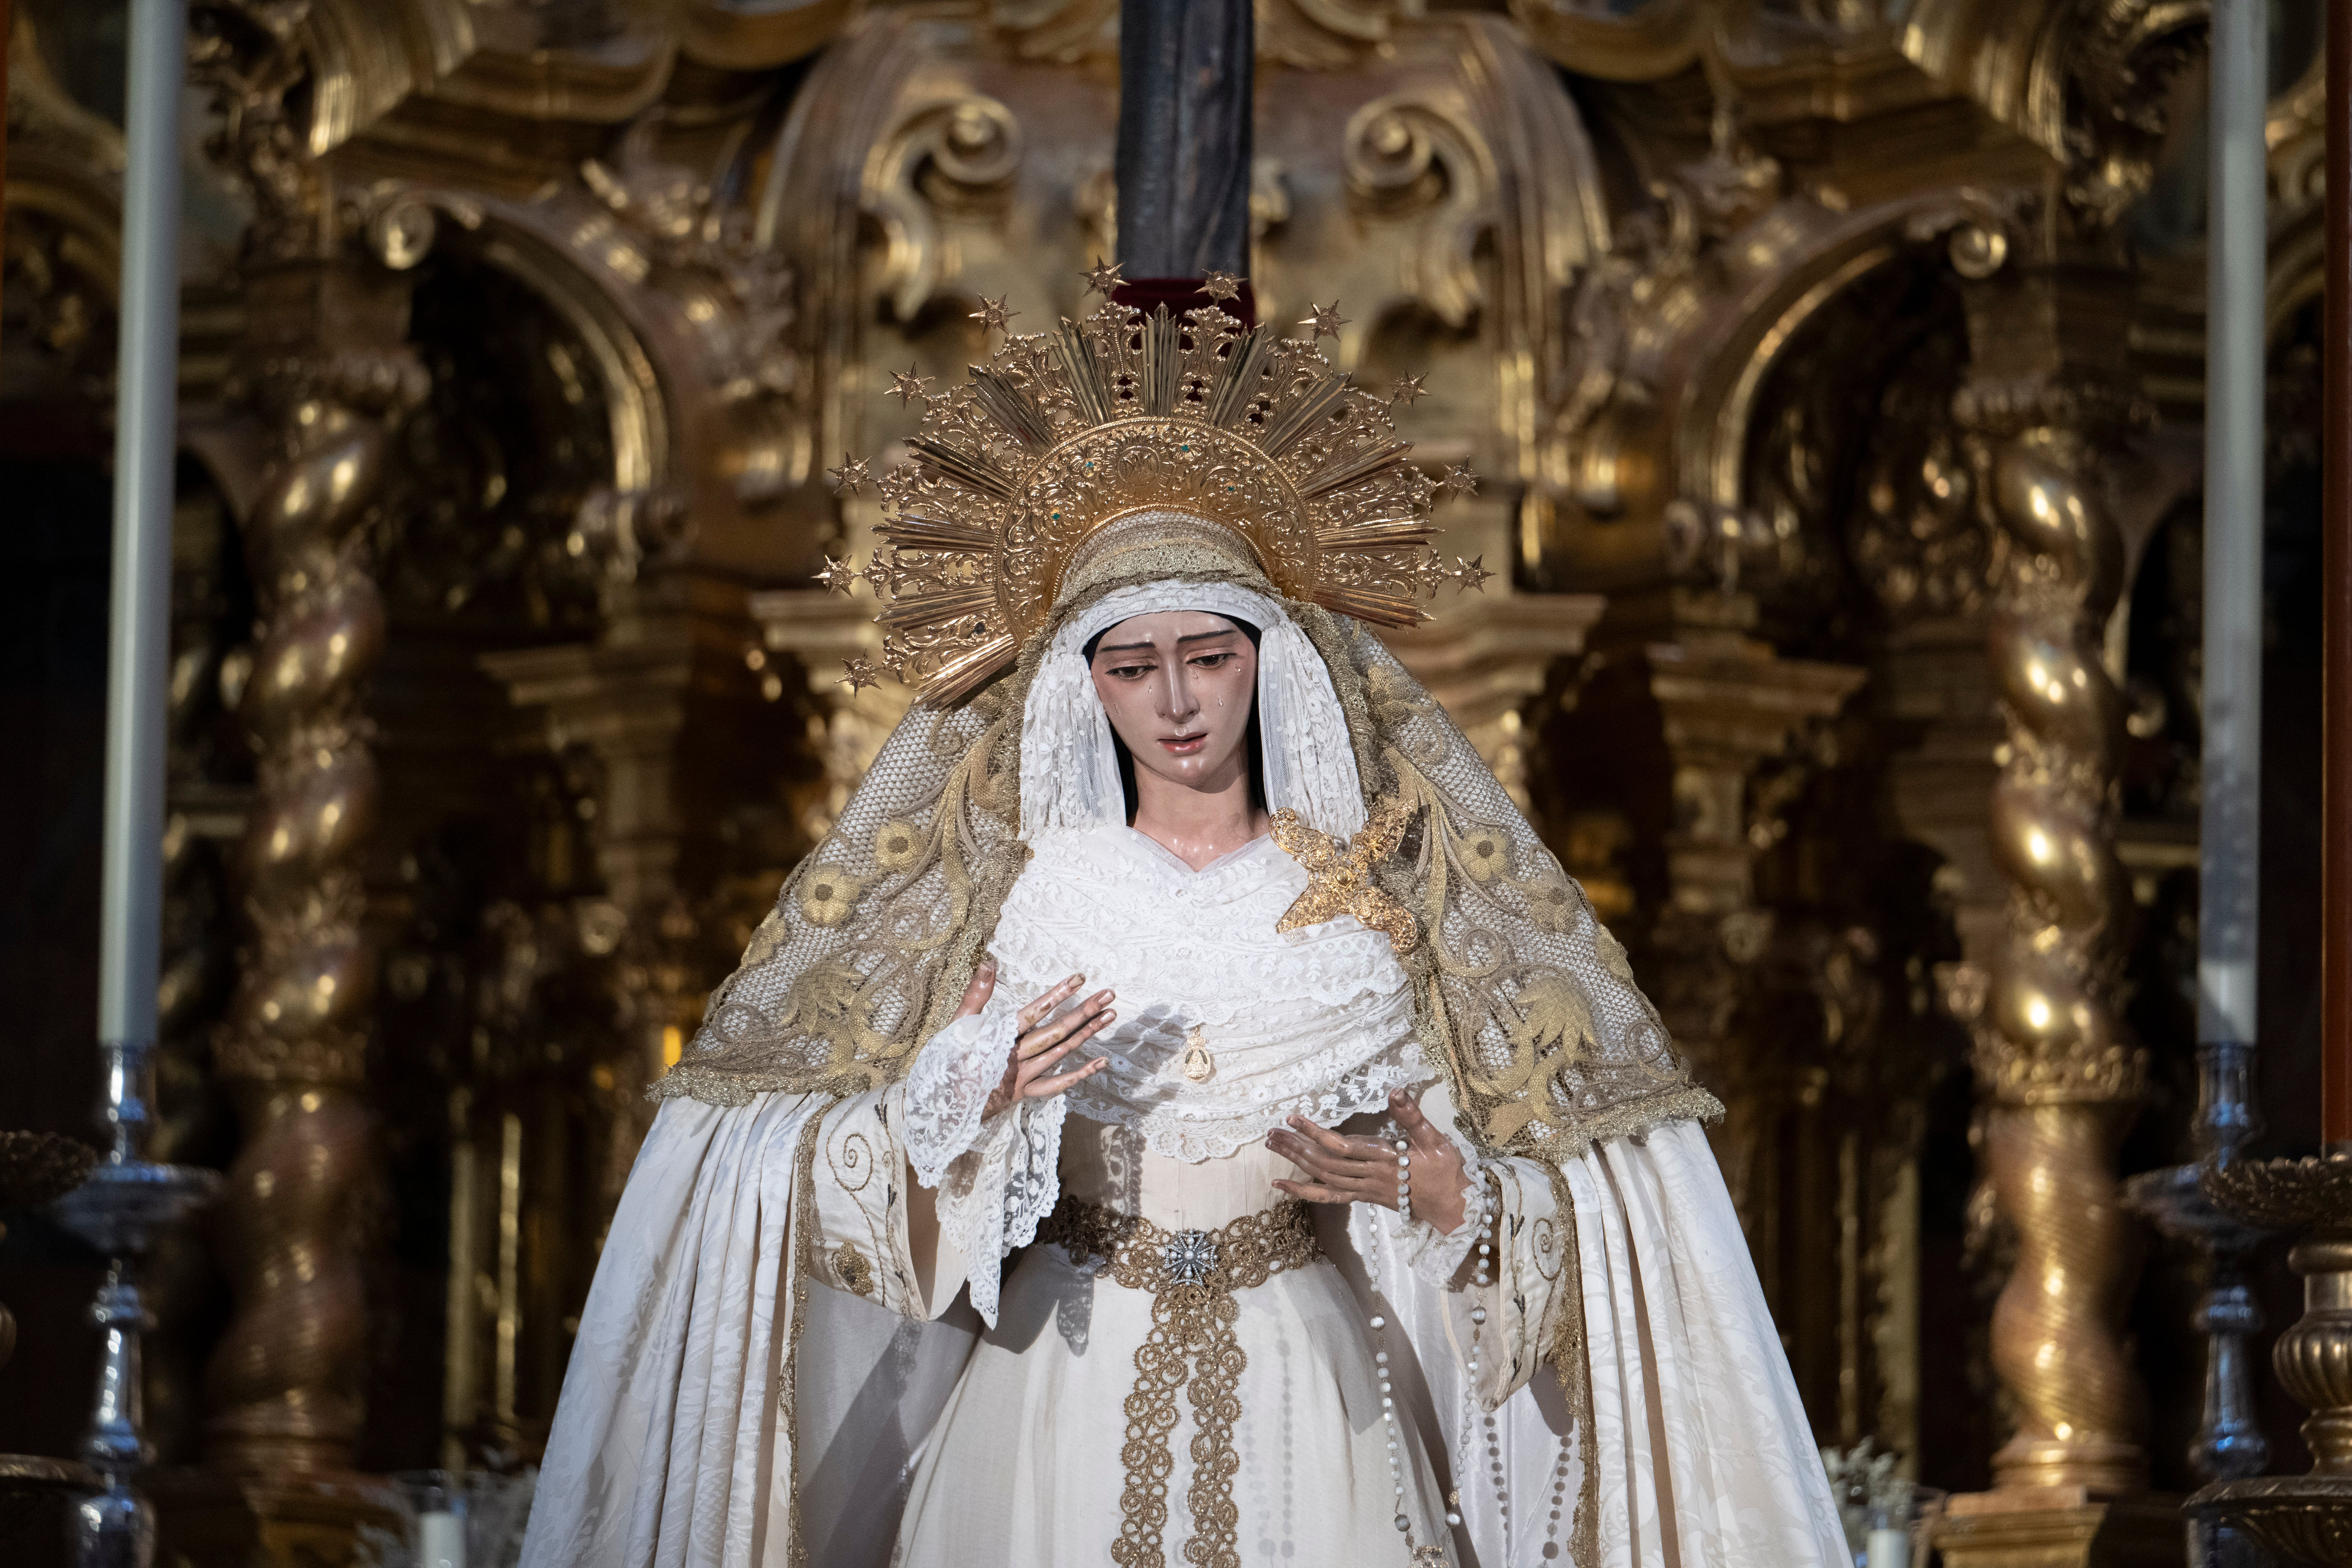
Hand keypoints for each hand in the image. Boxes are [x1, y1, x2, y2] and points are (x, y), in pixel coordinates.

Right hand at [958, 962, 1115, 1120]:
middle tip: (1108, 994)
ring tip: (1110, 1016)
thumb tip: (989, 962)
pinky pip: (1055, 1085)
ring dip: (1086, 1034)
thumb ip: (976, 994)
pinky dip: (1079, 1075)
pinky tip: (1101, 1063)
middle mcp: (1015, 1057)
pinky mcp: (1023, 1093)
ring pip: (1060, 1054)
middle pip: (1055, 1032)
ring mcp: (1021, 1076)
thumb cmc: (948, 1059)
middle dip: (1083, 1012)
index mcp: (999, 1037)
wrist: (939, 1104)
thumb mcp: (958, 1024)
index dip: (1058, 995)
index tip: (1080, 978)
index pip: (1034, 1012)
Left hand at [1267, 1087, 1470, 1233]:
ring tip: (1273, 1146)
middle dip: (1296, 1147)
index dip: (1315, 1133)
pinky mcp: (1363, 1198)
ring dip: (1296, 1162)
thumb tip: (1396, 1091)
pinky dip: (1304, 1192)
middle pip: (1325, 1162)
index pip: (1342, 1146)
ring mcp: (1364, 1189)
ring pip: (1323, 1177)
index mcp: (1384, 1159)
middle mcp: (1369, 1176)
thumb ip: (1413, 1117)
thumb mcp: (1435, 1140)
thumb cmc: (1445, 1171)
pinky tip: (1283, 1187)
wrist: (1453, 1206)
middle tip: (1271, 1133)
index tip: (1293, 1118)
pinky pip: (1329, 1197)